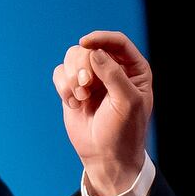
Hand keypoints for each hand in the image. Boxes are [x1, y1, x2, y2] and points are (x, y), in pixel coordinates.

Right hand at [54, 30, 152, 195]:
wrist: (106, 157)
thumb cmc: (123, 132)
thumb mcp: (126, 103)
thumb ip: (113, 74)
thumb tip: (94, 51)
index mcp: (134, 69)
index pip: (118, 42)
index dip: (101, 38)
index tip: (86, 43)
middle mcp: (113, 69)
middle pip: (90, 48)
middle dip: (83, 66)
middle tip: (85, 88)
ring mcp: (92, 78)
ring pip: (72, 57)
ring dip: (71, 77)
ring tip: (80, 98)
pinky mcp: (74, 88)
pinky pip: (60, 73)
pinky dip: (63, 87)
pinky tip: (73, 104)